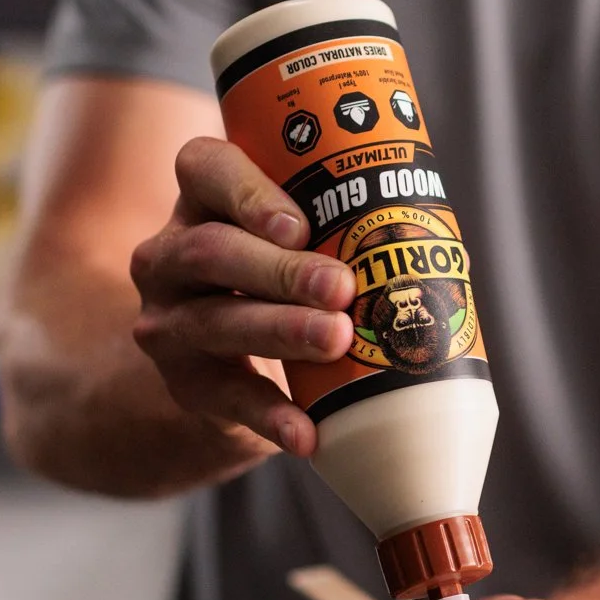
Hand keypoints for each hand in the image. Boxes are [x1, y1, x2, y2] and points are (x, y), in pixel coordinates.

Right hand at [127, 136, 353, 457]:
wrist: (228, 364)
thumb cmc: (283, 277)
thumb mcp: (297, 239)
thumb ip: (340, 224)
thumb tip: (429, 246)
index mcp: (203, 198)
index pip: (204, 167)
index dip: (247, 193)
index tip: (299, 225)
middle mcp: (171, 254)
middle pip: (212, 250)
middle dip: (281, 270)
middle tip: (342, 287)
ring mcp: (169, 320)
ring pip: (216, 320)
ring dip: (281, 329)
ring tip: (336, 339)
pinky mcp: (184, 381)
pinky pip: (225, 397)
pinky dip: (269, 415)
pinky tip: (305, 432)